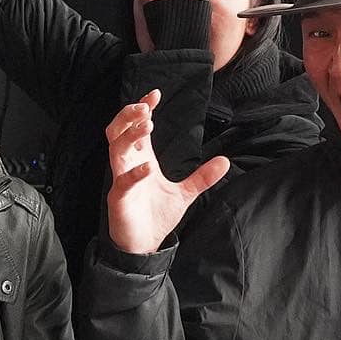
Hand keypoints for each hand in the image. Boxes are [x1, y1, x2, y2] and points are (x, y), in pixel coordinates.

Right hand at [105, 91, 229, 252]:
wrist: (144, 245)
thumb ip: (202, 177)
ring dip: (129, 135)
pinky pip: (122, 182)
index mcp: (142, 159)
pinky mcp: (119, 199)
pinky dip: (134, 174)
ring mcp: (121, 180)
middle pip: (118, 130)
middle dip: (128, 115)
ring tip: (146, 125)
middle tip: (144, 107)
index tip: (155, 94)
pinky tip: (148, 168)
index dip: (143, 108)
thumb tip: (225, 161)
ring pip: (115, 149)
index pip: (137, 127)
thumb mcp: (185, 193)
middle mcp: (129, 165)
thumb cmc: (157, 216)